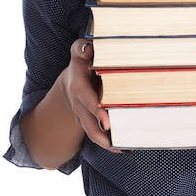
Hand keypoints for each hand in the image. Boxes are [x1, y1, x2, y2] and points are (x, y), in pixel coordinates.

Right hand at [61, 38, 120, 152]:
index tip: (107, 121)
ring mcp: (82, 116)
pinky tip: (124, 146)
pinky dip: (109, 143)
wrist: (70, 81)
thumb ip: (81, 48)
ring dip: (107, 143)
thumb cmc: (81, 63)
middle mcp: (79, 105)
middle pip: (89, 124)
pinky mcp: (88, 122)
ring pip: (92, 133)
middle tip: (119, 141)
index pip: (86, 99)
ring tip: (125, 147)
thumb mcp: (78, 52)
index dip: (96, 110)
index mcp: (77, 86)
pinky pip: (97, 135)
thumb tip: (88, 48)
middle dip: (103, 135)